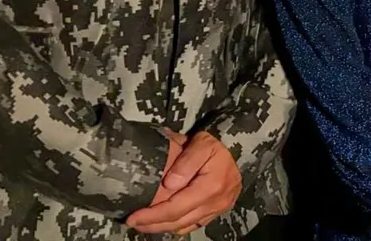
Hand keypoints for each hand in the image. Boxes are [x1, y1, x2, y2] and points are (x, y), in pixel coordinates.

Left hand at [126, 131, 241, 235]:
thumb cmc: (214, 145)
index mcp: (213, 185)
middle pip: (179, 221)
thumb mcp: (201, 143)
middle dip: (153, 225)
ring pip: (185, 226)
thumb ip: (186, 162)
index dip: (153, 215)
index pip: (177, 207)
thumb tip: (169, 184)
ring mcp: (218, 209)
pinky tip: (162, 223)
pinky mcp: (216, 212)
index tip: (133, 217)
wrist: (237, 148)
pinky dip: (175, 226)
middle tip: (132, 223)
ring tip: (143, 224)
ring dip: (162, 228)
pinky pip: (193, 225)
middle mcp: (217, 202)